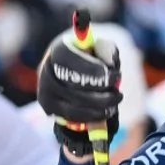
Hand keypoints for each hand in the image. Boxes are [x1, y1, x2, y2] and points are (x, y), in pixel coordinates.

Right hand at [36, 27, 121, 161]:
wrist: (66, 70)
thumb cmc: (87, 56)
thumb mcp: (99, 47)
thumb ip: (106, 50)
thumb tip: (111, 64)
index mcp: (59, 50)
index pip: (71, 59)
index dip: (91, 68)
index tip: (112, 75)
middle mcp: (47, 71)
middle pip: (74, 87)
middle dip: (101, 93)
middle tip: (119, 94)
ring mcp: (46, 91)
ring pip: (75, 106)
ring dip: (100, 108)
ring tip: (114, 103)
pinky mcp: (48, 108)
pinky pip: (73, 117)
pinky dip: (92, 116)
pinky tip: (104, 111)